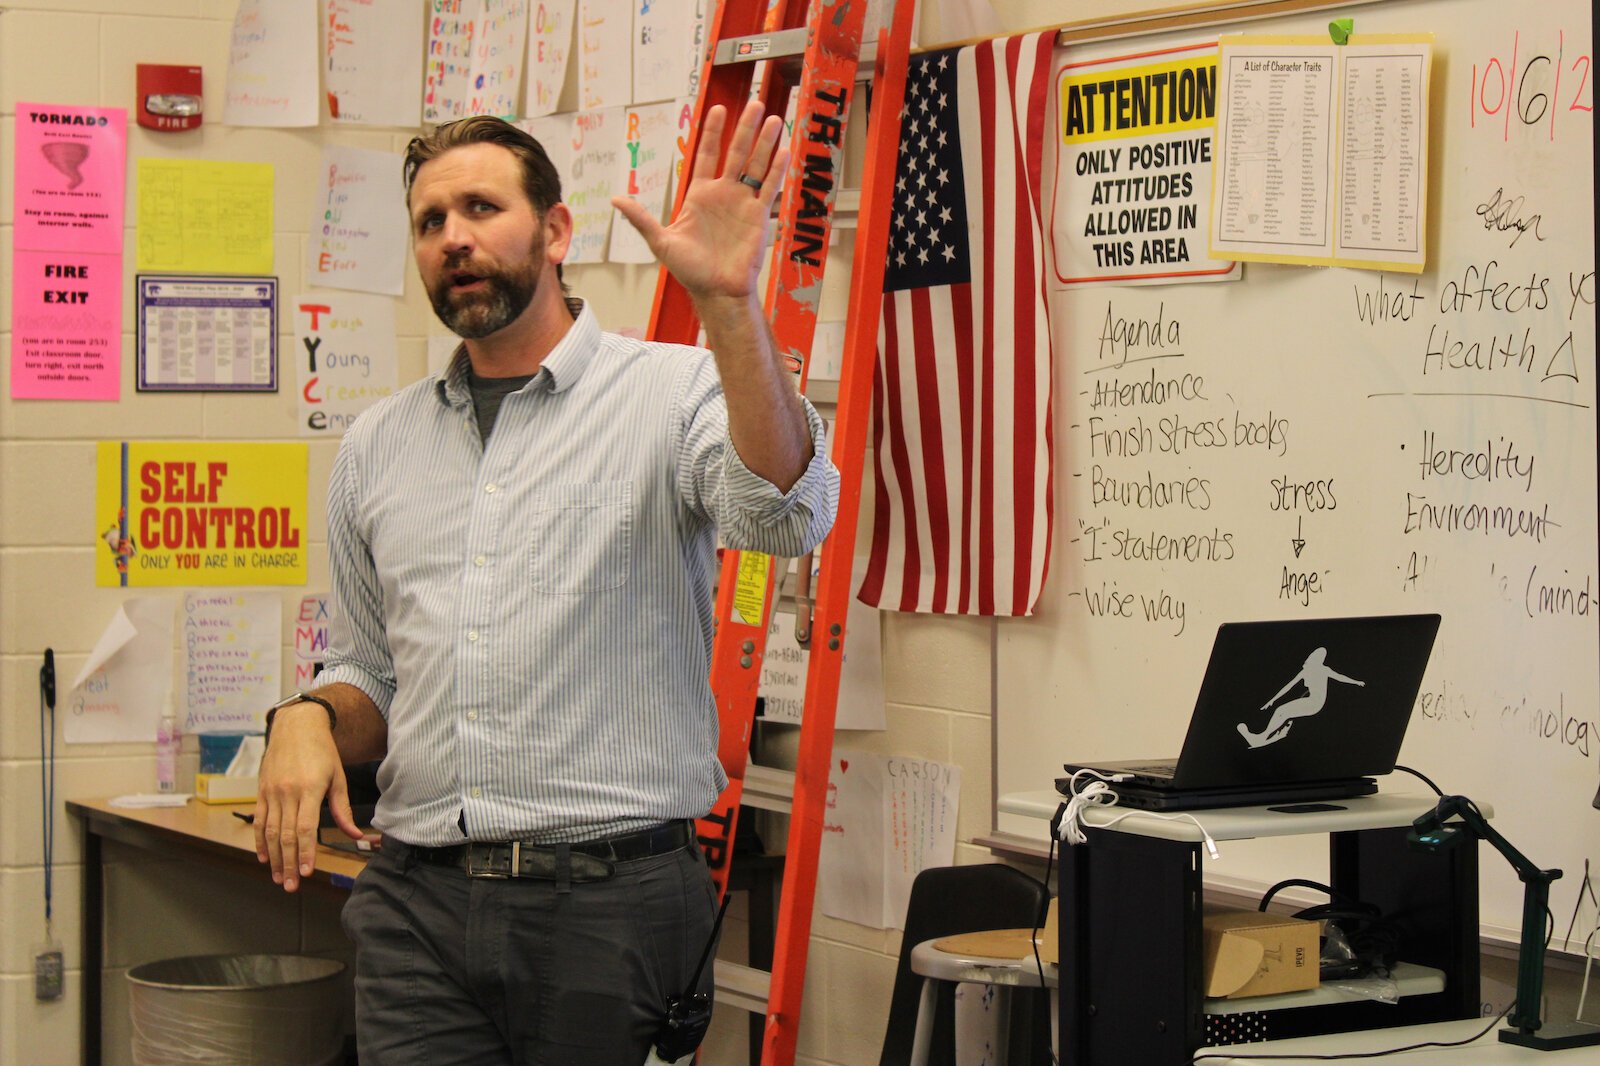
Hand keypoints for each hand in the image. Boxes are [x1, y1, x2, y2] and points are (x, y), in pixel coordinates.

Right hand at [253, 704, 361, 891]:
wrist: (296, 726)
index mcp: (310, 789)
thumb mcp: (338, 777)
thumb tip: (355, 835)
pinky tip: (265, 858)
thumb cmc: (322, 751)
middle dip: (289, 864)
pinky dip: (259, 841)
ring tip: (279, 878)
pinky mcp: (261, 791)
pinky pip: (259, 820)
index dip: (304, 852)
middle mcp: (288, 792)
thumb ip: (343, 809)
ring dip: (274, 858)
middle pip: (285, 835)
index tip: (307, 873)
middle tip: (291, 886)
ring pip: (269, 832)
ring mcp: (271, 792)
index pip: (304, 828)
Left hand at [612, 100, 788, 302]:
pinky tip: (784, 150)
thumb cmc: (689, 269)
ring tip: (774, 118)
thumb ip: (641, 218)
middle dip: (745, 128)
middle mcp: (723, 194)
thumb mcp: (661, 241)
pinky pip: (769, 188)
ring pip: (756, 164)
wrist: (716, 290)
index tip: (718, 109)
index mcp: (700, 195)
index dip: (713, 132)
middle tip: (755, 103)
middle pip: (736, 152)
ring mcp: (743, 203)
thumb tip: (616, 199)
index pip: (708, 154)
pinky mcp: (758, 216)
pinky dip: (777, 169)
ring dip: (765, 142)